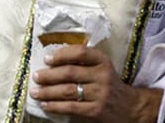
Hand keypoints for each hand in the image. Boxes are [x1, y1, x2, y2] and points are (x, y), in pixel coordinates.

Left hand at [30, 45, 160, 121]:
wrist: (129, 106)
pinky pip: (70, 107)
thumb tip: (52, 62)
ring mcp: (99, 94)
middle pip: (70, 72)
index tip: (47, 59)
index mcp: (103, 61)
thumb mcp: (102, 69)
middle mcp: (102, 76)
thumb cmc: (109, 84)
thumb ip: (83, 63)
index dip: (62, 54)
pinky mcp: (95, 111)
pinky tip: (45, 104)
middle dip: (49, 75)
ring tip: (35, 92)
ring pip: (67, 91)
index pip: (81, 53)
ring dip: (47, 91)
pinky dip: (55, 106)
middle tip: (36, 76)